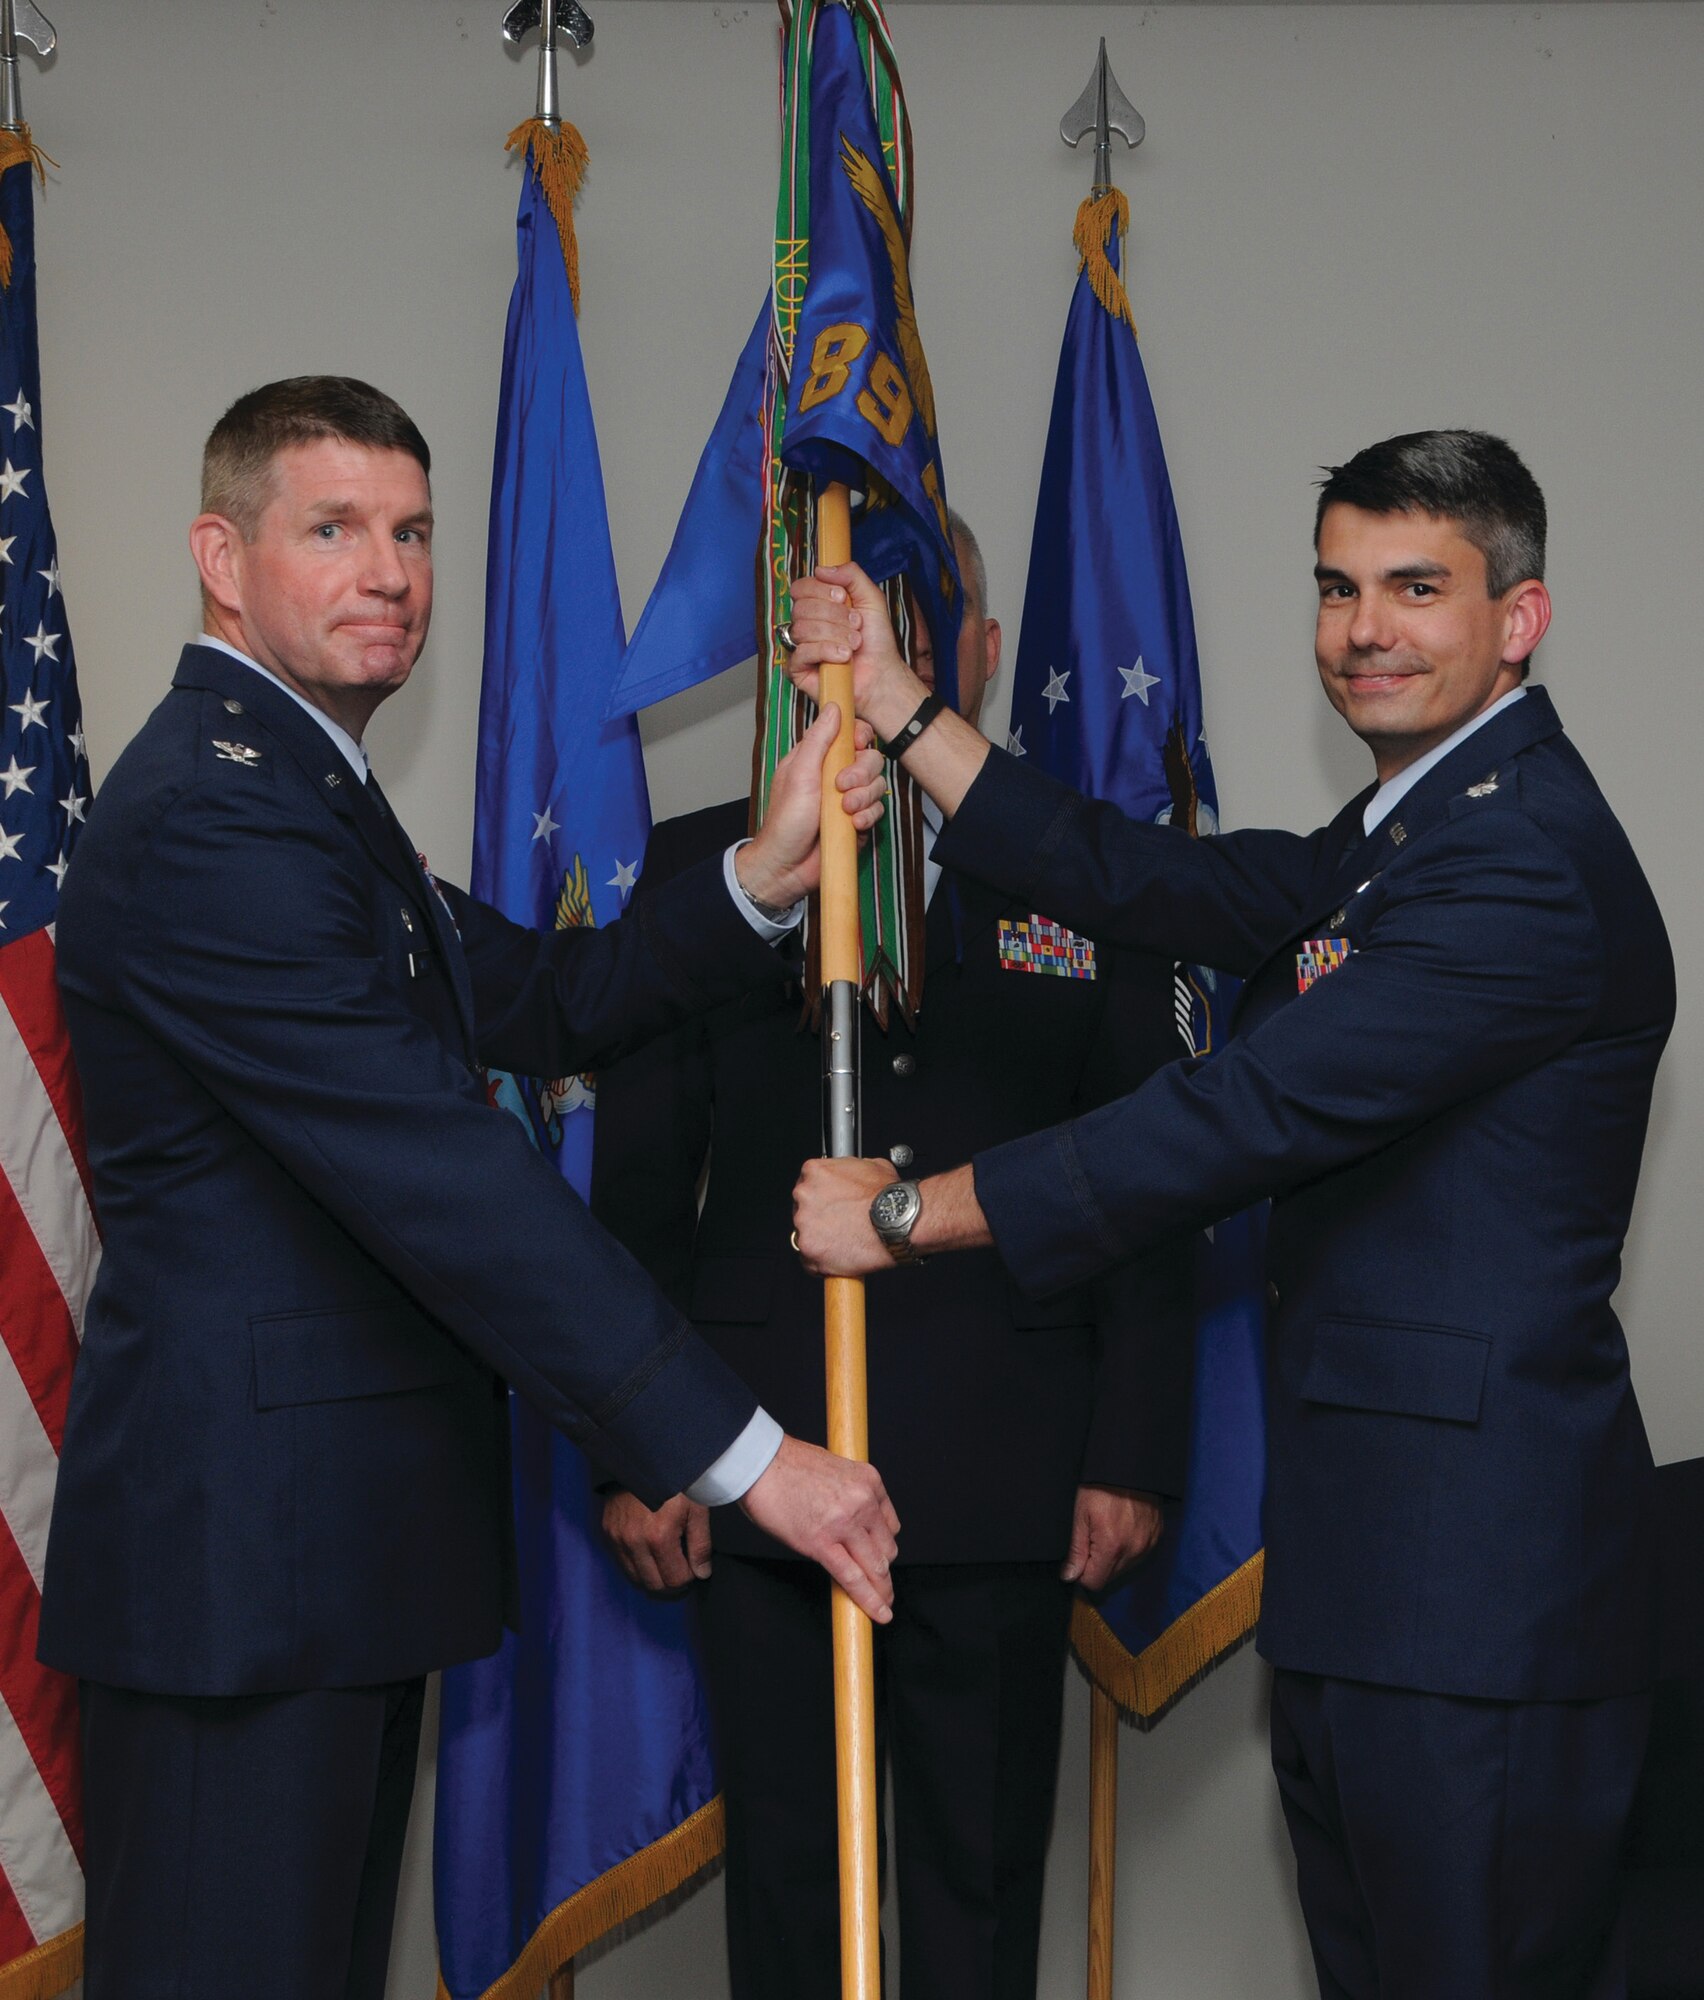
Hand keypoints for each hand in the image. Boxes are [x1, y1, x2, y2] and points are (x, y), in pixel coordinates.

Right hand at [601, 1490, 711, 1591]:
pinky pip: (622, 1563)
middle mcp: (633, 1542)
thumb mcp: (696, 1508)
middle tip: (682, 1570)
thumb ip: (700, 1545)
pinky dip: (637, 1566)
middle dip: (671, 1584)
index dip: (688, 1578)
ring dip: (653, 1577)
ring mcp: (617, 1537)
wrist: (644, 1457)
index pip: (675, 1580)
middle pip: (654, 1585)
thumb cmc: (676, 1481)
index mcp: (659, 1536)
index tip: (694, 1567)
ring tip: (667, 1563)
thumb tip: (701, 1574)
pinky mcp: (607, 1532)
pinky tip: (650, 1553)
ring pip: (636, 1579)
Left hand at [734, 702, 888, 909]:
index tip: (856, 745)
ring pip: (877, 785)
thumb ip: (819, 740)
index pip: (850, 735)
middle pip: (870, 759)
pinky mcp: (858, 821)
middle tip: (842, 787)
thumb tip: (834, 708)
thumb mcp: (799, 773)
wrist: (787, 866)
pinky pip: (877, 811)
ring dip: (865, 798)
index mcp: (818, 758)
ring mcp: (848, 799)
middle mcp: (835, 776)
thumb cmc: (786, 820)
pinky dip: (868, 817)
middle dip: (862, 773)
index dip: (859, 737)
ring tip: (846, 811)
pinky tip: (852, 825)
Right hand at [739, 1434, 900, 1621]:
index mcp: (868, 1481)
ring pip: (875, 1566)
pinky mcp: (821, 1543)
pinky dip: (867, 1599)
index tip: (878, 1557)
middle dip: (883, 1570)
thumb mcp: (834, 1470)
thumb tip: (849, 1523)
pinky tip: (878, 1612)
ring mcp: (844, 1523)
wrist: (759, 1462)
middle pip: (887, 1548)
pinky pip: (852, 1577)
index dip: (883, 1545)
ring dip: (881, 1590)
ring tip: (883, 1606)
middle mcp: (863, 1501)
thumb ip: (848, 1495)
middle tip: (883, 1587)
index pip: (890, 1523)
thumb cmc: (787, 1465)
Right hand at [789, 564, 928, 743]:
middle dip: (834, 615)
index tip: (842, 597)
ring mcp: (800, 647)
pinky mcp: (797, 670)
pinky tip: (843, 657)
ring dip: (835, 634)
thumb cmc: (876, 641)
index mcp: (818, 606)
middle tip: (856, 625)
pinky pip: (801, 652)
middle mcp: (806, 624)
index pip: (801, 587)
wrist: (882, 674)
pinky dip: (826, 651)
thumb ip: (851, 574)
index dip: (820, 590)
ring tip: (854, 644)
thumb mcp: (871, 598)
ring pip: (802, 629)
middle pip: (801, 607)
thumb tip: (821, 569)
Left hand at [791, 1156, 898, 1276]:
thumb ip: (849, 1169)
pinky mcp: (809, 1249)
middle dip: (819, 1218)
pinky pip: (809, 1261)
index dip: (822, 1198)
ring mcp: (804, 1223)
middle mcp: (804, 1195)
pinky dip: (822, 1262)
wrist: (897, 1220)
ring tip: (843, 1241)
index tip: (831, 1206)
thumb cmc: (887, 1196)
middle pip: (802, 1209)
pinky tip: (839, 1256)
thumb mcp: (871, 1165)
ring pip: (804, 1235)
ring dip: (820, 1240)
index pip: (807, 1184)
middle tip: (839, 1224)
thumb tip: (851, 1176)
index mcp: (814, 1172)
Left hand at [1061, 1485, 1164, 1591]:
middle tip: (1091, 1538)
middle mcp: (1134, 1550)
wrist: (1129, 1465)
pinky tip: (1121, 1529)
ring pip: (1125, 1568)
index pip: (1094, 1582)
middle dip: (1097, 1565)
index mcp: (1112, 1546)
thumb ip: (1076, 1550)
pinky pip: (1139, 1555)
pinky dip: (1128, 1549)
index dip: (1082, 1573)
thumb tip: (1069, 1576)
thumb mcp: (1081, 1515)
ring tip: (1107, 1531)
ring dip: (1113, 1558)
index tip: (1078, 1557)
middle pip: (1110, 1577)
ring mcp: (1148, 1544)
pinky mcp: (1157, 1536)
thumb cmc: (1100, 1487)